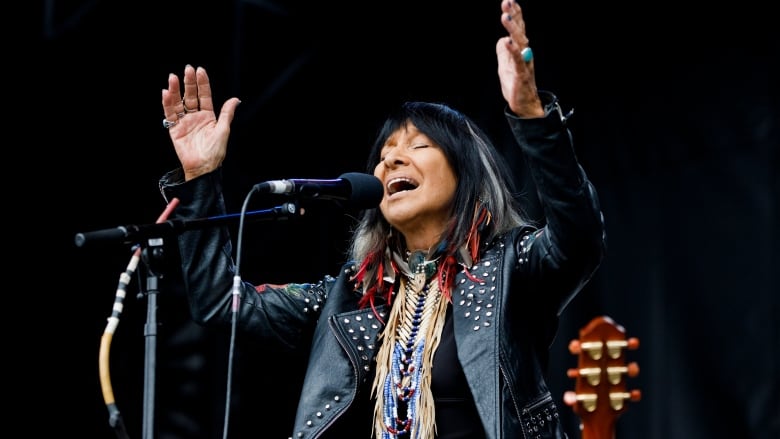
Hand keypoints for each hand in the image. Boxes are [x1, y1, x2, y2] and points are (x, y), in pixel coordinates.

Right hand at [162, 65, 240, 180]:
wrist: (203, 168)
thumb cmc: (215, 153)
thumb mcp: (224, 131)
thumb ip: (227, 114)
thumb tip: (235, 100)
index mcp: (208, 116)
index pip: (204, 96)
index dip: (202, 84)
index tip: (200, 71)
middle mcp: (195, 117)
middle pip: (191, 96)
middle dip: (189, 83)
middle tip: (187, 69)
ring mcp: (184, 122)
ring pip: (178, 103)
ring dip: (176, 90)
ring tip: (173, 78)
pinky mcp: (174, 130)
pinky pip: (170, 115)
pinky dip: (167, 104)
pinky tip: (166, 93)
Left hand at [496, 0, 543, 117]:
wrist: (524, 105)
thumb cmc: (516, 85)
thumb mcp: (505, 66)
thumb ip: (504, 52)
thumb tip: (502, 40)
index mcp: (521, 50)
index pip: (518, 28)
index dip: (515, 14)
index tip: (508, 1)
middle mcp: (525, 53)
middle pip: (520, 31)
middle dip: (514, 16)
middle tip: (507, 2)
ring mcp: (524, 63)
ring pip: (520, 43)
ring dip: (512, 29)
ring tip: (505, 17)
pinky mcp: (522, 74)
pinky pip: (518, 60)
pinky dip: (513, 50)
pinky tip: (507, 41)